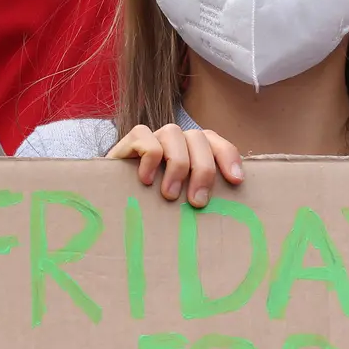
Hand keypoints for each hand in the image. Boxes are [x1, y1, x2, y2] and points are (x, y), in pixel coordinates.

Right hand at [106, 123, 241, 206]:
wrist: (112, 202)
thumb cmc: (153, 206)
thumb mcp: (181, 202)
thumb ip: (199, 198)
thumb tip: (227, 215)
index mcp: (193, 150)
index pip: (217, 142)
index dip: (229, 157)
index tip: (236, 181)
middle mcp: (176, 140)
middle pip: (198, 138)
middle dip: (202, 169)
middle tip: (197, 202)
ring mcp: (153, 137)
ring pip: (173, 133)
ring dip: (177, 164)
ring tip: (169, 195)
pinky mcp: (130, 141)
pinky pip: (145, 137)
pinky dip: (149, 158)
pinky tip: (145, 181)